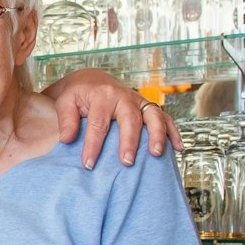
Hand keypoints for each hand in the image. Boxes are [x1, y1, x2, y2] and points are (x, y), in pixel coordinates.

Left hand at [42, 68, 181, 167]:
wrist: (92, 80)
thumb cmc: (77, 95)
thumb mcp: (65, 101)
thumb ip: (66, 120)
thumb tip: (67, 140)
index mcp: (102, 95)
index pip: (98, 123)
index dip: (93, 145)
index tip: (88, 164)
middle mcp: (123, 96)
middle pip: (130, 119)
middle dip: (129, 141)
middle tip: (127, 162)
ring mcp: (139, 101)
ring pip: (153, 115)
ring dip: (157, 134)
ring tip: (156, 154)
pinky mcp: (148, 107)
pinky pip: (165, 118)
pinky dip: (173, 132)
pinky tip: (178, 149)